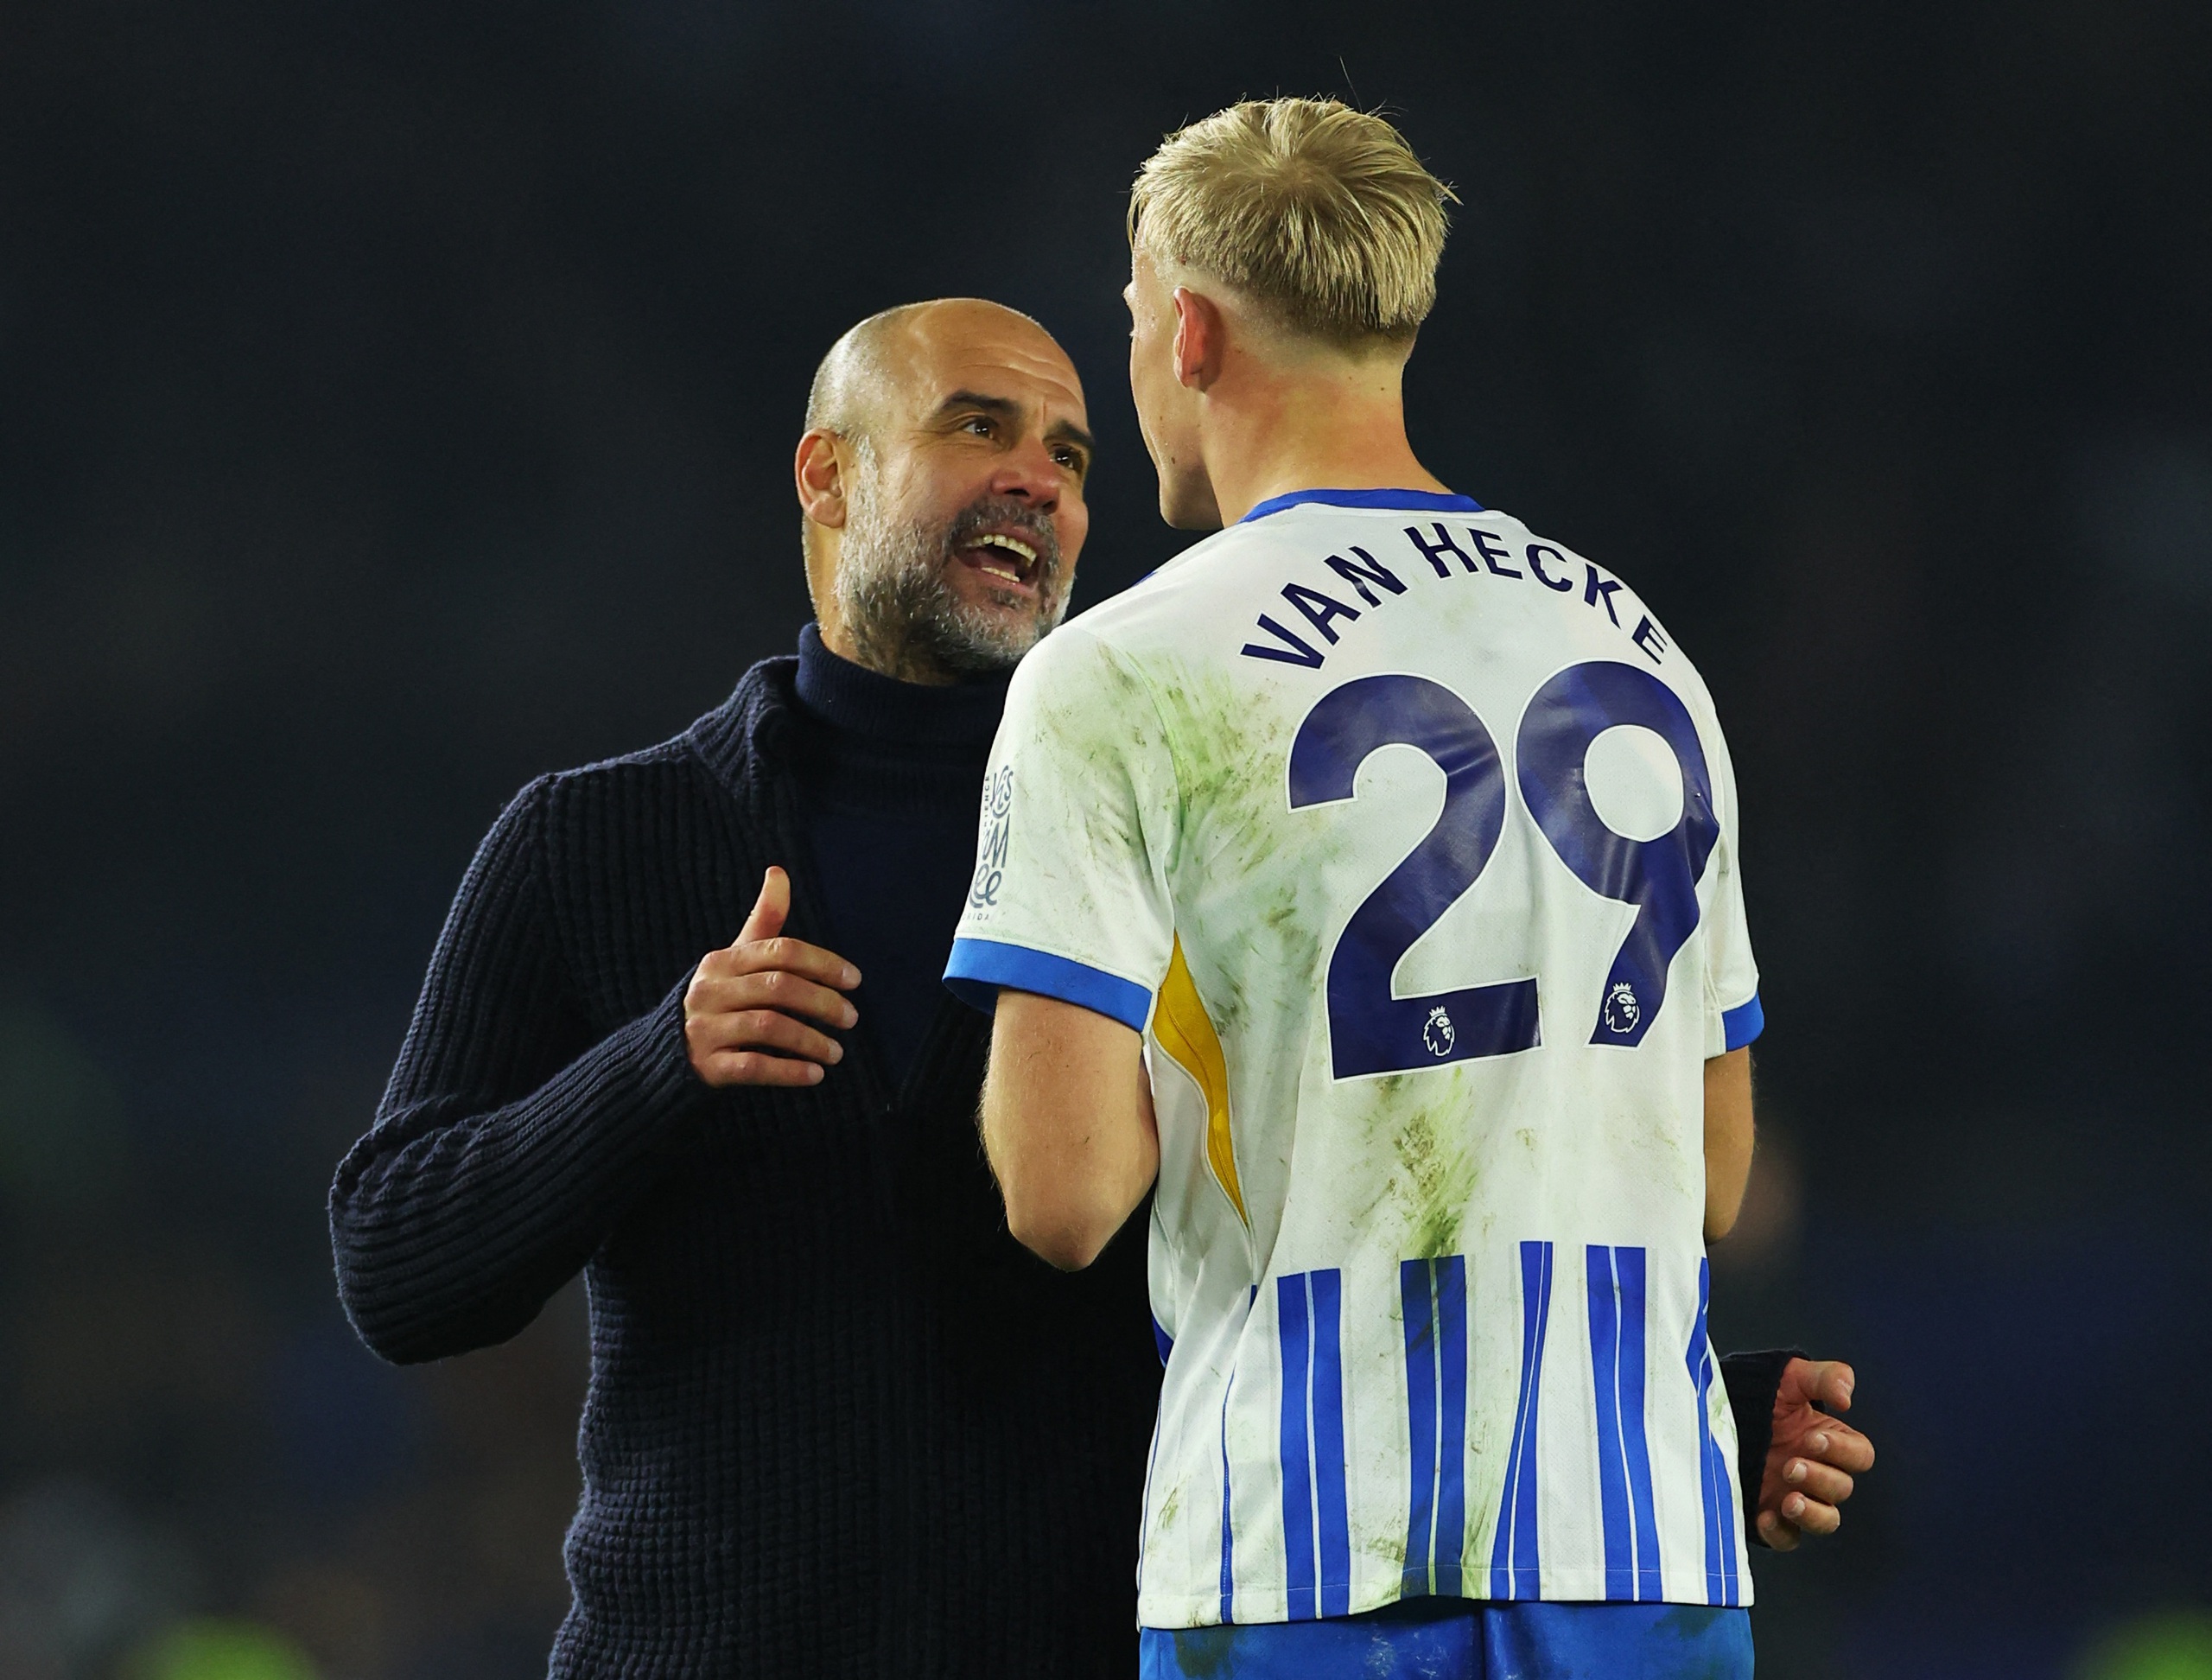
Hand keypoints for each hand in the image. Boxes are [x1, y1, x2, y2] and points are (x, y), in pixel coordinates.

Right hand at [683, 867, 860, 1086]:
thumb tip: (779, 871)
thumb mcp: (734, 958)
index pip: (781, 951)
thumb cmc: (716, 999)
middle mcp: (711, 990)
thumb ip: (763, 920)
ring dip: (810, 1040)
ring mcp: (705, 1029)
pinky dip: (787, 1071)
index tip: (855, 980)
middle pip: (778, 987)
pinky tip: (815, 1075)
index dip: (823, 963)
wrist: (663, 1053)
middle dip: (823, 1002)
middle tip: (852, 1018)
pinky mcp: (706, 1066)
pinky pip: (752, 1066)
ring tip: (837, 1053)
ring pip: (768, 1027)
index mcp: (722, 960)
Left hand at [1757, 1357, 1874, 1549]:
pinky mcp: (1770, 1514)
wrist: (1712, 1411)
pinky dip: (1781, 1533)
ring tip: (1789, 1500)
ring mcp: (1795, 1495)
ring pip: (1825, 1520)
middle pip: (1842, 1488)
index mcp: (1829, 1441)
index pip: (1859, 1455)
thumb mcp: (1789, 1376)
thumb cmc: (1757, 1391)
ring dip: (1813, 1513)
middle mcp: (1817, 1472)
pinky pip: (1787, 1538)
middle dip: (1820, 1478)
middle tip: (1791, 1465)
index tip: (1814, 1439)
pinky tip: (1765, 1517)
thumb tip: (1847, 1399)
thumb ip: (1824, 1377)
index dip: (1843, 1451)